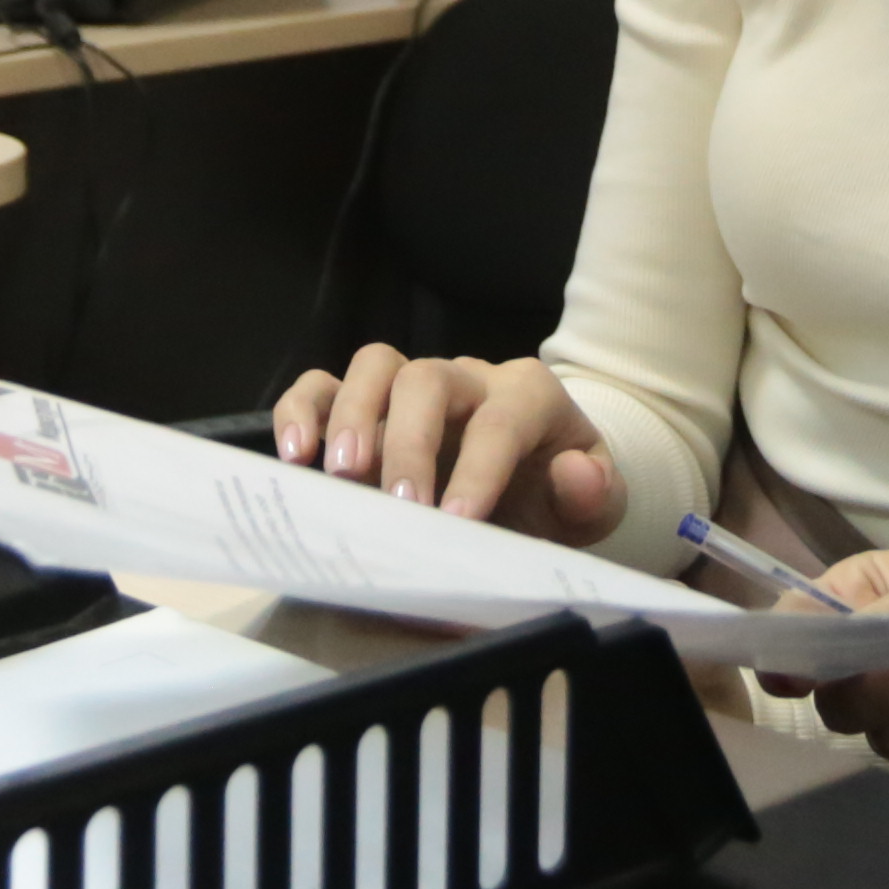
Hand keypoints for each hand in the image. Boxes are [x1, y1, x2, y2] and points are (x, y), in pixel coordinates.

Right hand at [267, 348, 623, 543]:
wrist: (538, 481)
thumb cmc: (557, 491)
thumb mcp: (594, 503)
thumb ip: (594, 494)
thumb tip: (575, 474)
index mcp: (528, 395)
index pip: (501, 420)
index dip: (480, 468)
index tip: (458, 522)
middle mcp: (467, 378)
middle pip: (428, 379)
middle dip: (410, 442)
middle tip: (399, 505)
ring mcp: (413, 386)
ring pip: (376, 365)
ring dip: (352, 416)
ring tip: (340, 476)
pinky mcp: (369, 405)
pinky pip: (326, 385)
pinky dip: (304, 412)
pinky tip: (295, 457)